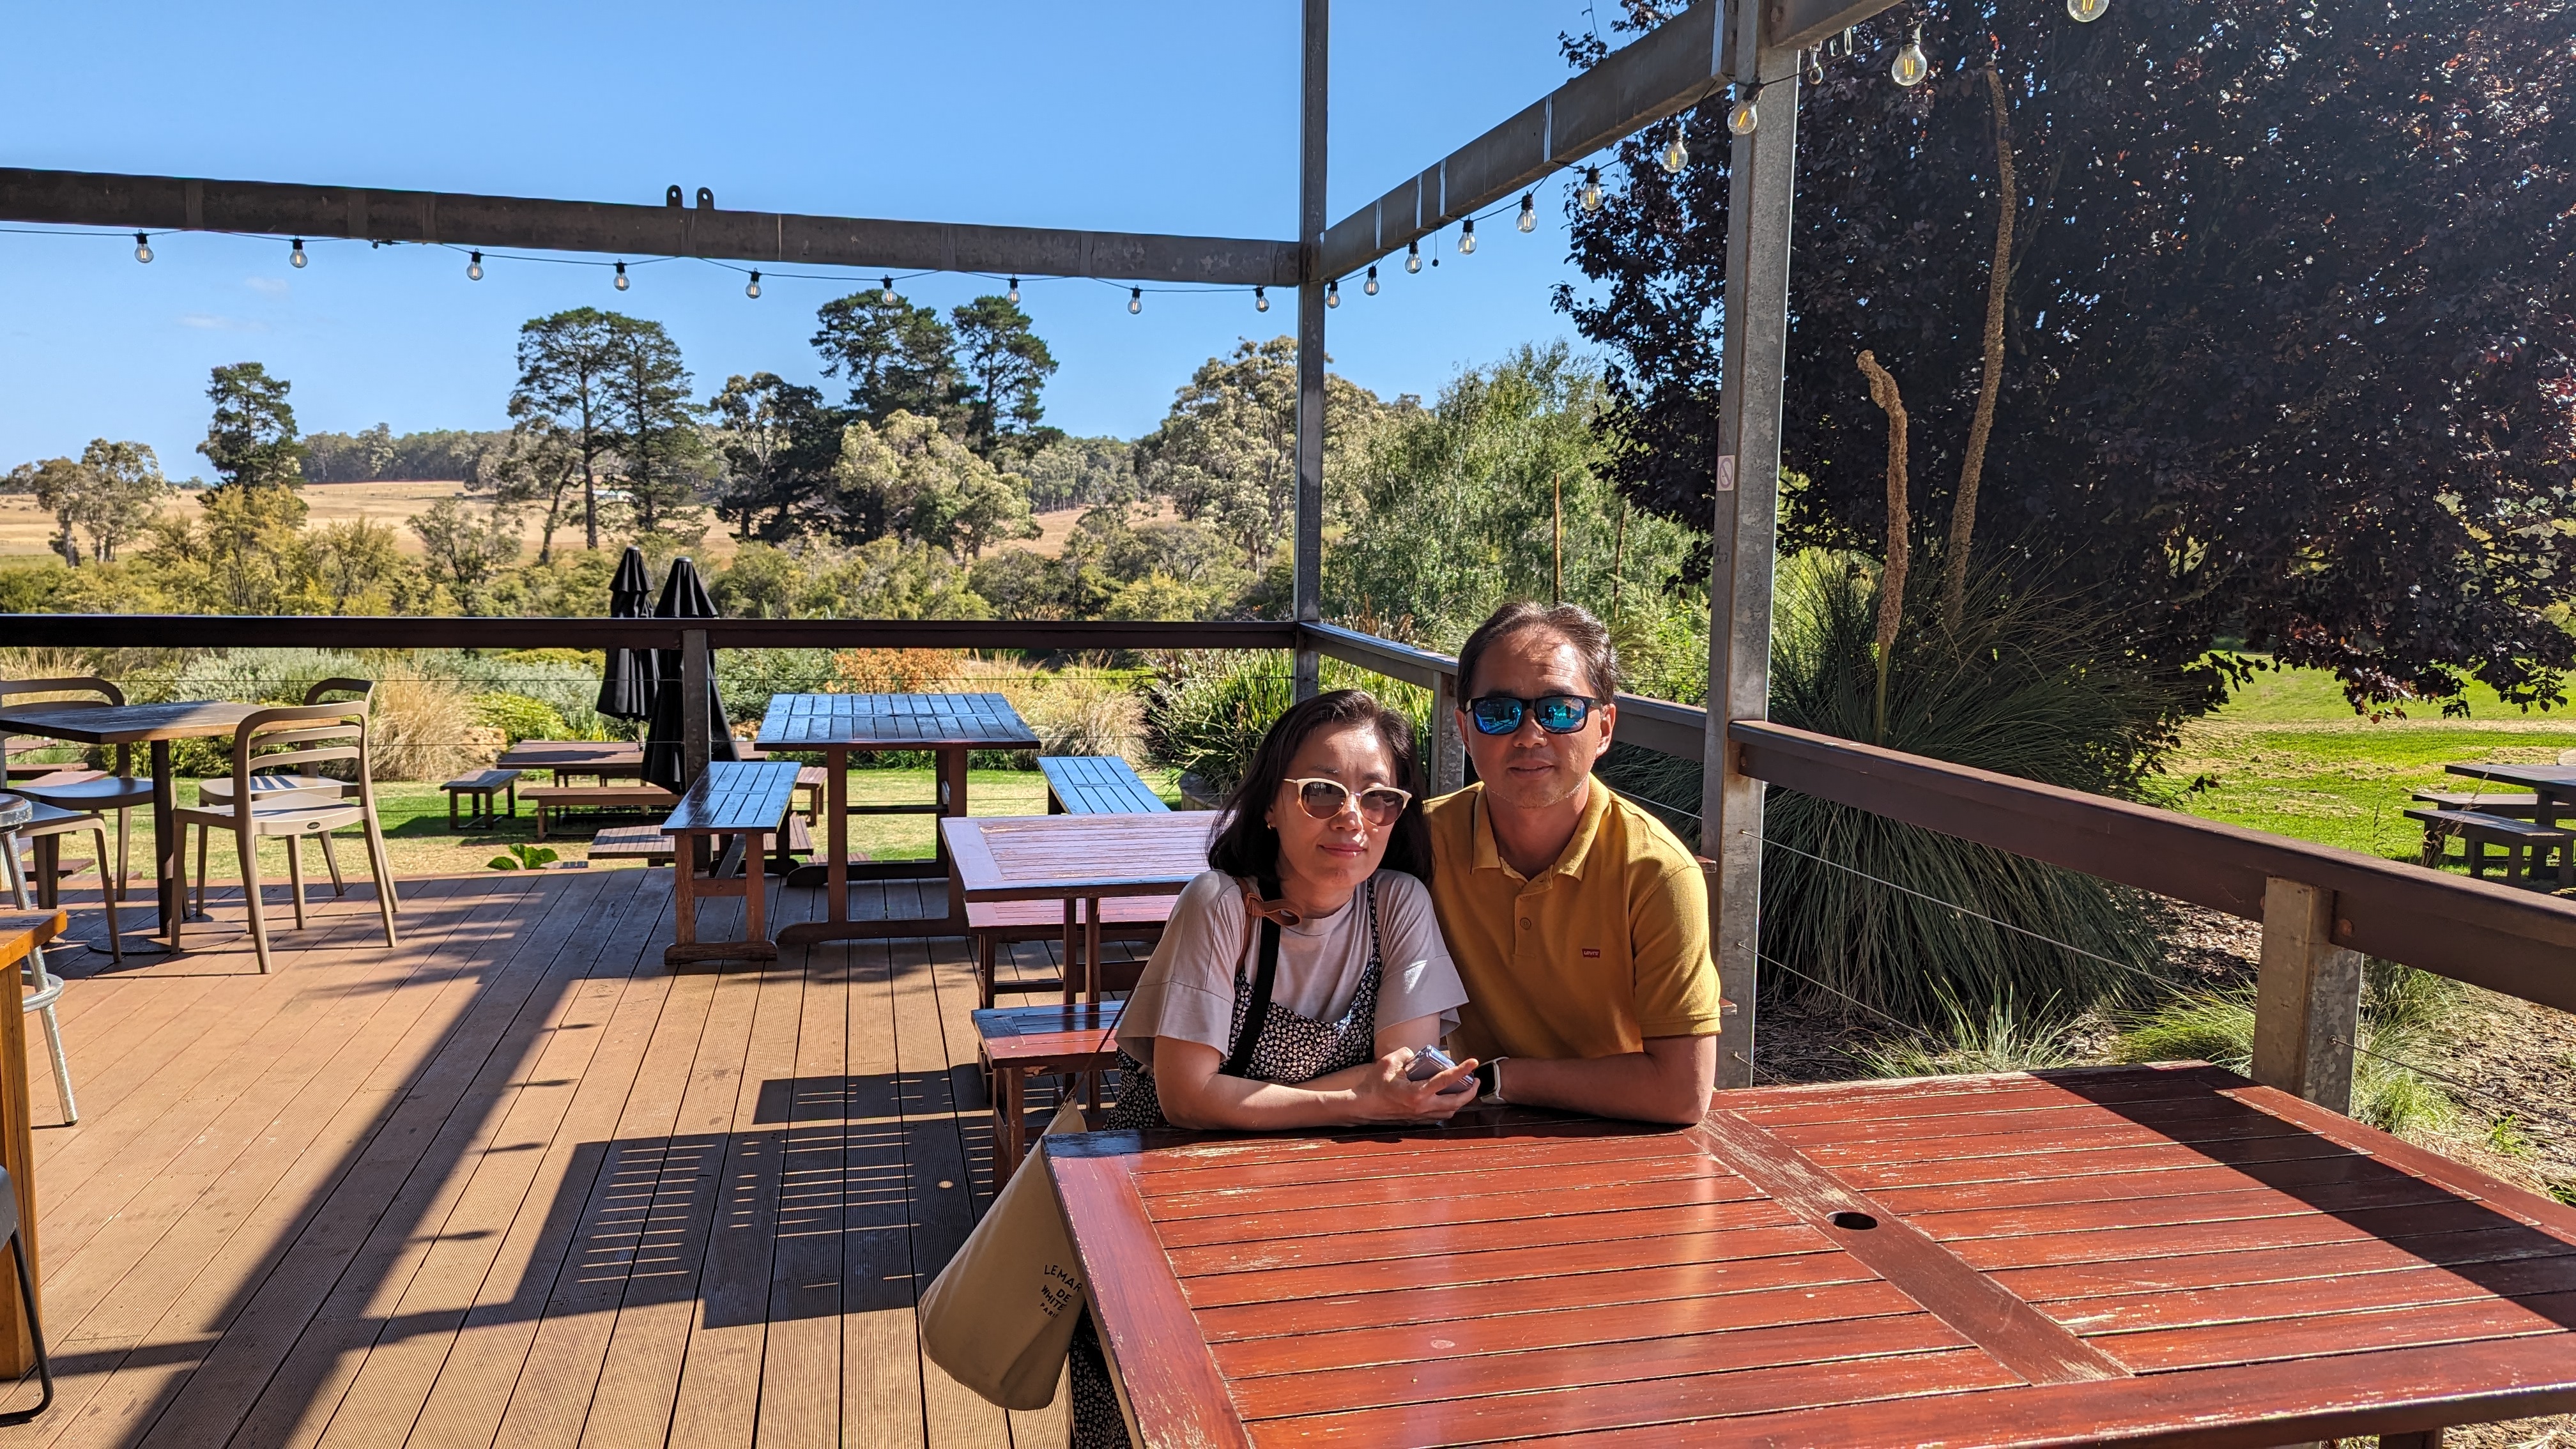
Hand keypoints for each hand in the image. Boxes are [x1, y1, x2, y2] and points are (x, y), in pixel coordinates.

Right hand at [1348, 1047, 1479, 1123]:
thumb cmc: (1374, 1084)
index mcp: (1417, 1092)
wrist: (1362, 1106)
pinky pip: (1438, 1116)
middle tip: (1476, 1080)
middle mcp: (1422, 1107)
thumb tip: (1415, 1054)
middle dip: (1470, 1091)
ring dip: (1460, 1101)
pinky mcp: (1416, 1119)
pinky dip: (1447, 1108)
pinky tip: (1447, 1099)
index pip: (1446, 1080)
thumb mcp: (1389, 1062)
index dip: (1463, 1070)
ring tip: (1465, 1089)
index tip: (1474, 1062)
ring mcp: (1420, 1115)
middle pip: (1456, 1102)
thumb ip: (1406, 1054)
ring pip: (1449, 1112)